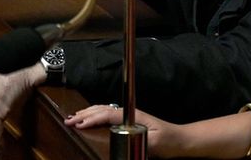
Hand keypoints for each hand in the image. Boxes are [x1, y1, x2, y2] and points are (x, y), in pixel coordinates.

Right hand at [65, 105, 181, 158]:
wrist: (181, 139)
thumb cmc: (169, 141)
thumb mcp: (155, 143)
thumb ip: (139, 139)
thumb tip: (121, 138)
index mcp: (133, 115)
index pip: (108, 113)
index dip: (92, 118)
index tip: (79, 123)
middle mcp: (129, 112)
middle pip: (103, 109)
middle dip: (85, 114)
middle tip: (69, 120)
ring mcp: (129, 116)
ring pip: (104, 109)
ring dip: (88, 112)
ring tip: (74, 117)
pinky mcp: (129, 121)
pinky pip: (108, 114)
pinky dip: (96, 114)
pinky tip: (90, 117)